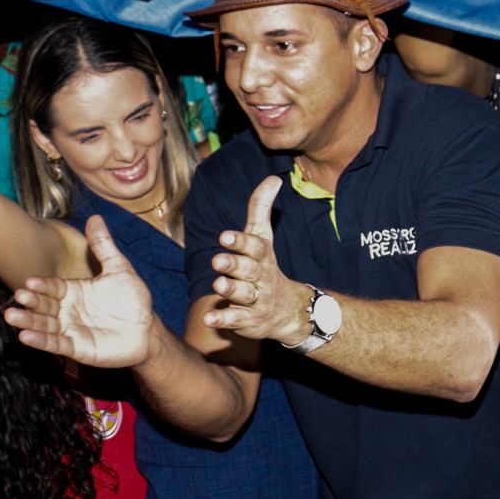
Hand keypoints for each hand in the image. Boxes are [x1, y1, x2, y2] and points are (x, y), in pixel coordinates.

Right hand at [4, 215, 155, 367]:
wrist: (147, 330)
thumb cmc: (131, 300)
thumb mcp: (119, 269)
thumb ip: (104, 246)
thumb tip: (95, 218)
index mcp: (73, 290)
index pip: (52, 286)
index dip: (42, 285)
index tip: (30, 281)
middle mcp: (66, 310)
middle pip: (44, 304)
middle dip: (30, 301)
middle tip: (19, 296)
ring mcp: (69, 329)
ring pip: (44, 324)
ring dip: (28, 321)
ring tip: (12, 316)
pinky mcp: (76, 347)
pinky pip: (56, 343)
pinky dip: (41, 341)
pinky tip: (26, 336)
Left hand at [203, 176, 309, 343]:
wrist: (290, 310)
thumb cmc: (266, 268)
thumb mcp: (264, 238)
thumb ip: (261, 209)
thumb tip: (272, 178)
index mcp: (261, 256)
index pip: (254, 246)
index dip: (240, 241)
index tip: (225, 236)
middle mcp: (260, 277)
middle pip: (248, 269)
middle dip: (234, 264)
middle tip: (218, 260)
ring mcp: (256, 299)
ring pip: (243, 294)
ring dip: (230, 289)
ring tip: (218, 285)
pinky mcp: (248, 320)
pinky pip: (236, 320)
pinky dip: (224, 320)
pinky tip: (209, 319)